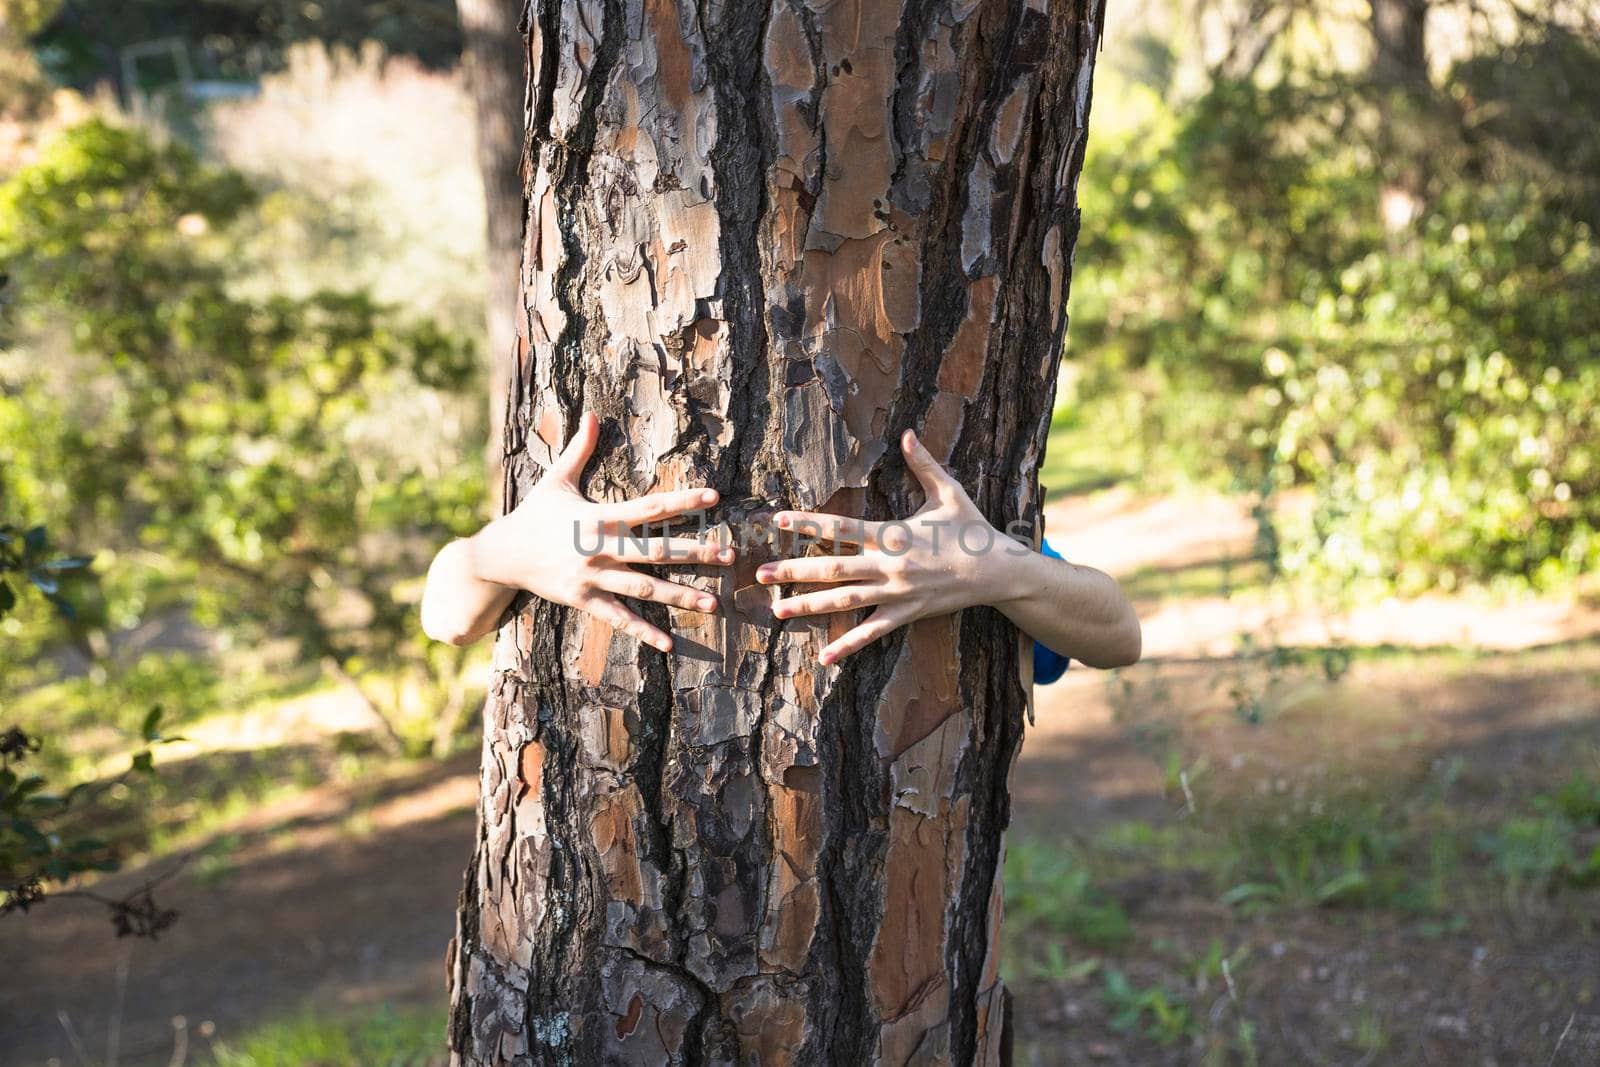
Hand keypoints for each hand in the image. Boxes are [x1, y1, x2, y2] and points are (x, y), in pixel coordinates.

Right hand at [470, 412, 733, 651]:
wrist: (502, 554)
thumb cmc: (534, 514)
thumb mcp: (556, 479)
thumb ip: (579, 448)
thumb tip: (592, 414)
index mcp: (601, 517)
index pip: (650, 507)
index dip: (683, 501)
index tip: (714, 498)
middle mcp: (601, 548)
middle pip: (657, 551)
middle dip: (695, 553)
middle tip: (729, 555)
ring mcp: (593, 577)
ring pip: (645, 588)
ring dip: (680, 596)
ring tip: (714, 603)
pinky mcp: (584, 600)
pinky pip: (619, 618)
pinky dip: (644, 632)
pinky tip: (669, 643)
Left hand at [756, 430, 1024, 664]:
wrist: (998, 571)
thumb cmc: (972, 529)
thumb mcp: (949, 492)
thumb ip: (923, 464)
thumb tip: (907, 433)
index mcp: (894, 534)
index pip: (842, 528)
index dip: (809, 524)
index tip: (778, 521)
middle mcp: (890, 565)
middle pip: (833, 568)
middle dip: (795, 571)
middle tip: (761, 575)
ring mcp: (897, 593)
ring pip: (845, 602)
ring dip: (810, 606)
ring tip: (777, 611)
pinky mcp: (907, 614)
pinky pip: (872, 632)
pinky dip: (848, 645)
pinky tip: (824, 657)